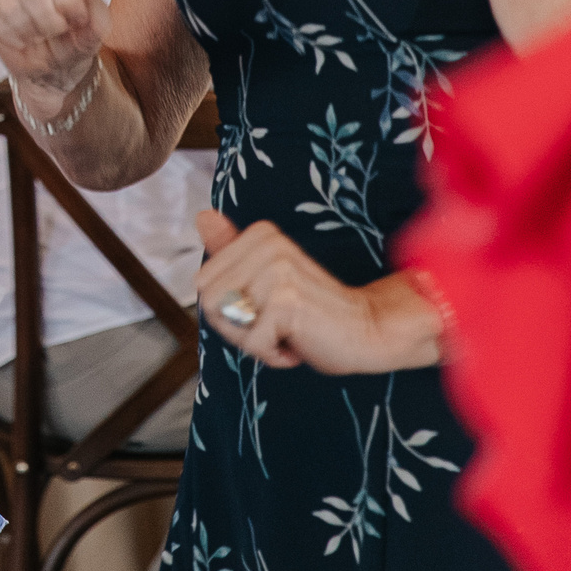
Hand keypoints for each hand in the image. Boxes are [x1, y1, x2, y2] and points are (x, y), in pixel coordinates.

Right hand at [0, 0, 107, 115]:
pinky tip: (22, 38)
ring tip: (40, 35)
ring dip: (29, 30)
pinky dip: (10, 36)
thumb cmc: (77, 38)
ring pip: (8, 2)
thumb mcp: (96, 24)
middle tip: (57, 30)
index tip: (77, 20)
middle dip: (47, 20)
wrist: (54, 65)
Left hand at [193, 209, 440, 373]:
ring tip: (286, 331)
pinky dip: (273, 355)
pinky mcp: (286, 300)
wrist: (369, 329)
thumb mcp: (266, 279)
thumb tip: (202, 215)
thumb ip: (231, 250)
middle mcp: (267, 245)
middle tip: (276, 325)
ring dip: (255, 342)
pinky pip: (252, 343)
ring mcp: (276, 270)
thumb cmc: (313, 310)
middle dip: (238, 327)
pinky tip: (298, 342)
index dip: (229, 311)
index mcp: (259, 234)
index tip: (265, 310)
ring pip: (228, 323)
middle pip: (209, 302)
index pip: (203, 283)